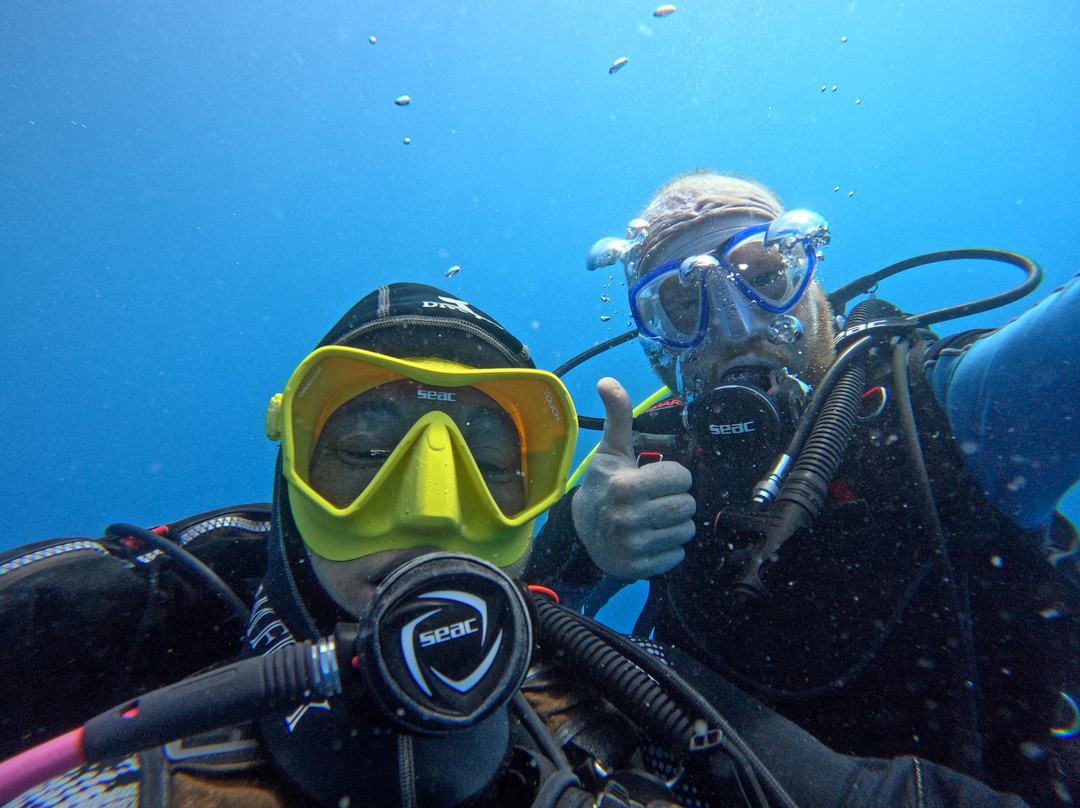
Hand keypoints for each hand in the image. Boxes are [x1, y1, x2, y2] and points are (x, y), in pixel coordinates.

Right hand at [572, 377, 695, 578]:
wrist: (582, 531)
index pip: (682, 478)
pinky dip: (669, 547)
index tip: (658, 478)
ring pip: (686, 530)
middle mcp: (629, 518)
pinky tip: (651, 537)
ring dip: (676, 523)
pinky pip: (677, 555)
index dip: (675, 475)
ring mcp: (634, 546)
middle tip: (657, 498)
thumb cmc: (603, 485)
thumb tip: (607, 381)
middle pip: (687, 505)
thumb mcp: (610, 450)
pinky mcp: (638, 568)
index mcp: (625, 486)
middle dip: (677, 499)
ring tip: (655, 517)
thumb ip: (618, 416)